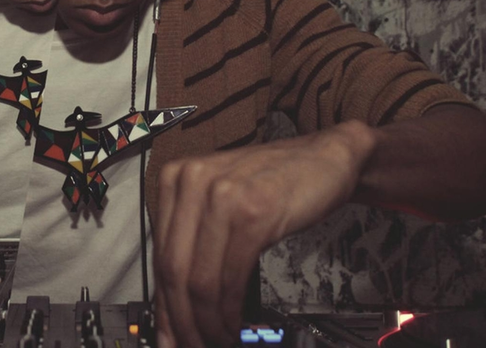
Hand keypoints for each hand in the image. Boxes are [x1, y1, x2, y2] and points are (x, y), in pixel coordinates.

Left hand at [153, 120, 376, 346]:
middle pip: (174, 270)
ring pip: (200, 278)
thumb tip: (172, 308)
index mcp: (176, 178)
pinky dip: (230, 309)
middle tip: (192, 345)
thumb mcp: (223, 205)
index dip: (163, 304)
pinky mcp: (253, 210)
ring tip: (218, 339)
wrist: (327, 156)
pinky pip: (231, 275)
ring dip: (208, 321)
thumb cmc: (275, 183)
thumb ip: (195, 246)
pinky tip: (235, 323)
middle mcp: (192, 181)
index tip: (168, 334)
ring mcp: (222, 193)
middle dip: (182, 320)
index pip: (159, 255)